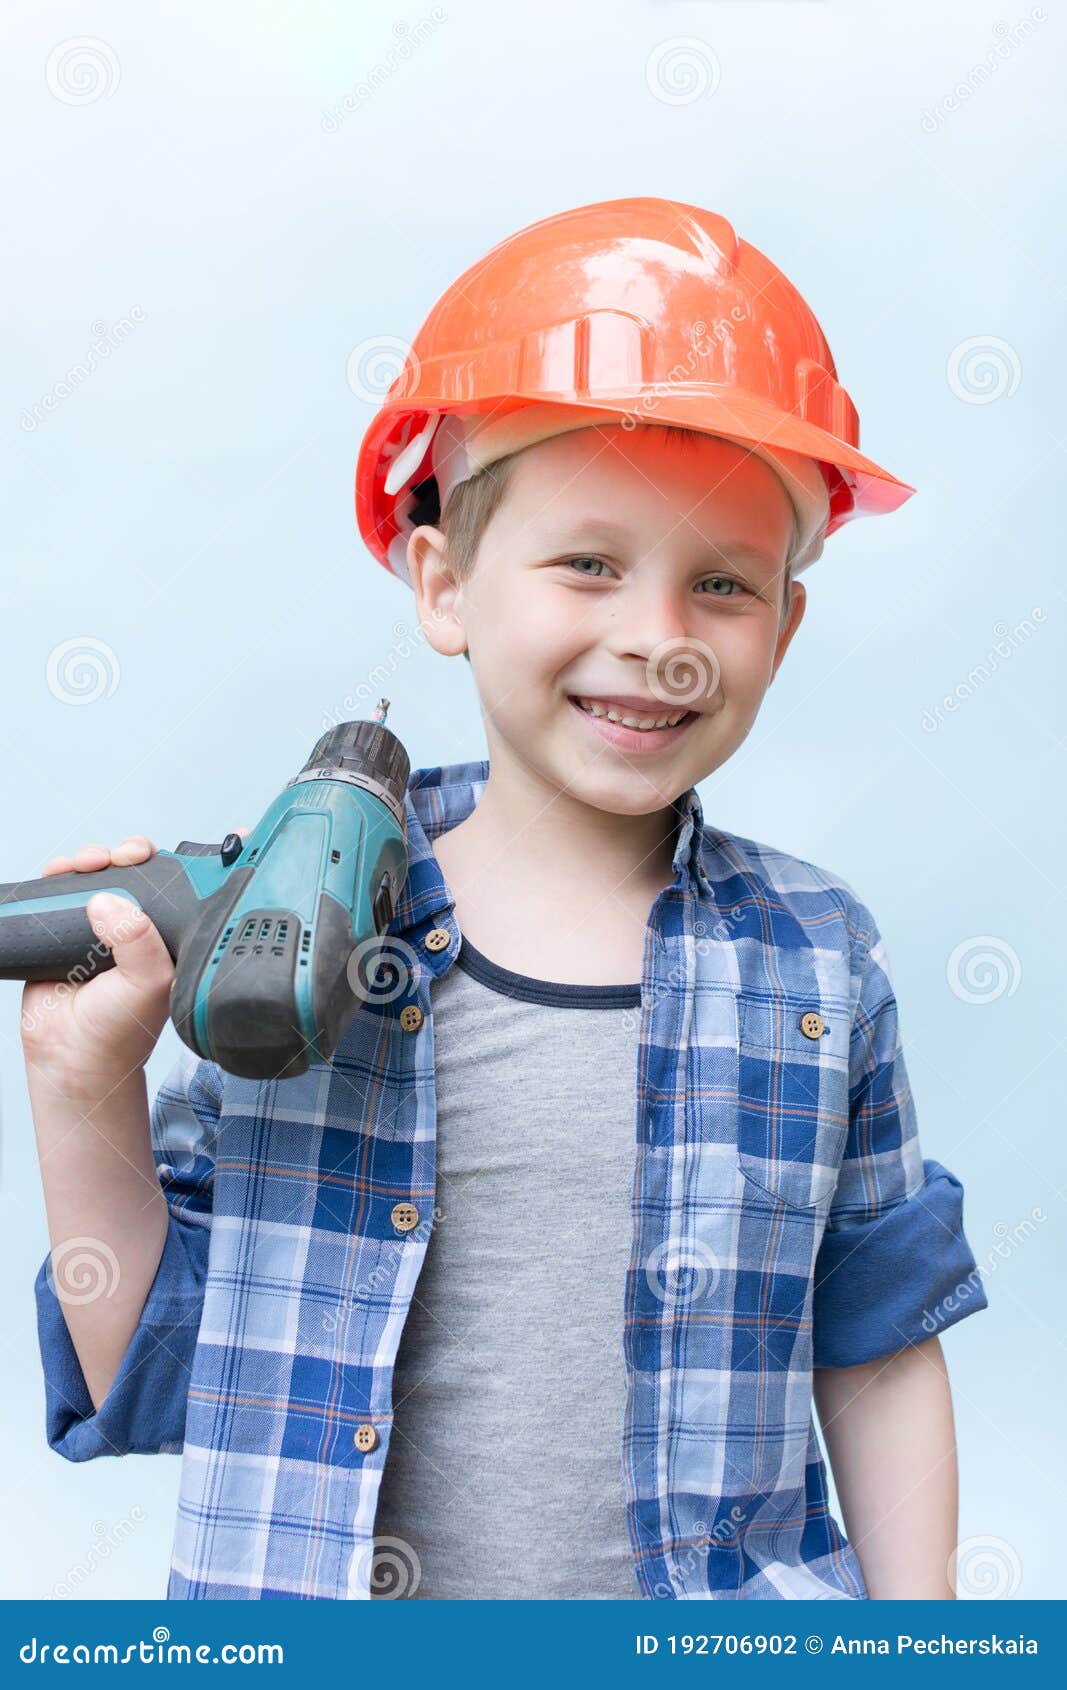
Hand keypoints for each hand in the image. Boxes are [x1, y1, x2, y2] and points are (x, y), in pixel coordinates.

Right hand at [20, 829, 248, 1090]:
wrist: (71, 1055)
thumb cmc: (120, 1028)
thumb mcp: (148, 981)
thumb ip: (137, 938)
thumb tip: (106, 900)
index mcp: (170, 937)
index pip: (182, 888)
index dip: (184, 862)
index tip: (182, 848)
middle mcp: (138, 927)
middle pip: (138, 871)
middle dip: (132, 853)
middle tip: (128, 856)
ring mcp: (102, 926)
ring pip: (100, 873)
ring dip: (95, 856)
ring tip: (92, 862)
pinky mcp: (64, 928)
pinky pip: (62, 888)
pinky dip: (60, 872)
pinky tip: (62, 871)